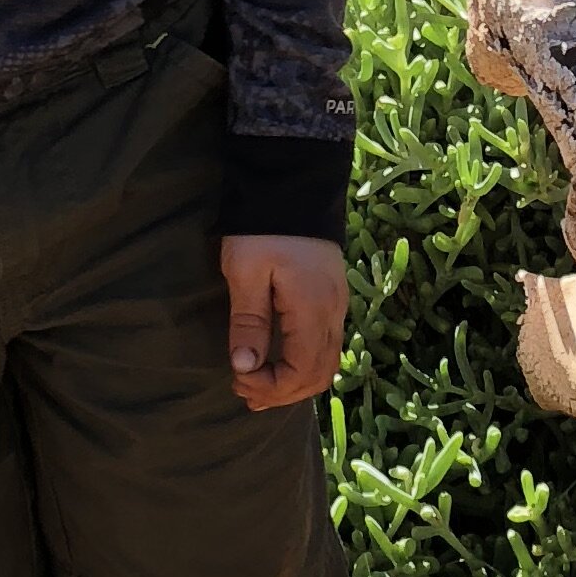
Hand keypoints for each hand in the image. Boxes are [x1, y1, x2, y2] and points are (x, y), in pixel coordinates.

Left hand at [219, 234, 346, 409]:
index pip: (301, 372)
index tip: (237, 378)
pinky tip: (277, 362)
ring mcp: (338, 306)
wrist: (293, 184)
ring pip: (326, 363)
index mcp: (312, 310)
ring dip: (294, 381)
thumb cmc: (264, 228)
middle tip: (243, 392)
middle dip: (282, 392)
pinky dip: (303, 364)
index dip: (271, 387)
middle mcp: (333, 314)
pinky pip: (326, 346)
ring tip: (256, 384)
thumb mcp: (246, 272)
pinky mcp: (333, 298)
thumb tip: (245, 367)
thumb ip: (248, 321)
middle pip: (319, 374)